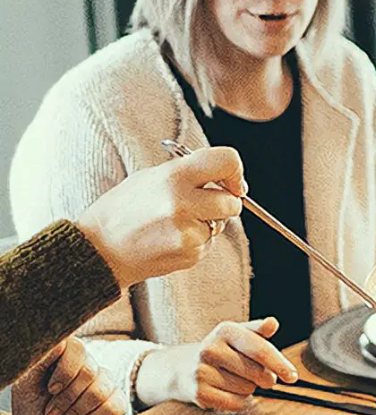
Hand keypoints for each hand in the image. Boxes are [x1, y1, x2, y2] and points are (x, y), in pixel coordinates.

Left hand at [3, 339, 122, 414]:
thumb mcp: (26, 386)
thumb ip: (40, 361)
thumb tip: (59, 342)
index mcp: (65, 358)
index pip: (76, 347)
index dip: (65, 370)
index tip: (50, 390)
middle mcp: (88, 367)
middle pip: (89, 373)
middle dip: (66, 399)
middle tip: (51, 414)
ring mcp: (105, 385)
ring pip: (99, 393)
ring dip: (75, 414)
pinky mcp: (118, 404)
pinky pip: (112, 408)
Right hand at [74, 147, 246, 289]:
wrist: (100, 248)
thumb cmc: (124, 209)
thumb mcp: (151, 177)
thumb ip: (190, 174)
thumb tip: (230, 180)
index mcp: (173, 176)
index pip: (227, 161)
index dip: (235, 171)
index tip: (232, 182)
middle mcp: (183, 203)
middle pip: (233, 202)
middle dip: (225, 203)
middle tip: (203, 204)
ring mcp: (187, 231)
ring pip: (221, 224)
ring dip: (208, 222)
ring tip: (175, 222)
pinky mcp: (190, 253)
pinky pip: (208, 243)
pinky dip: (196, 240)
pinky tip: (170, 239)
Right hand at [135, 318, 298, 412]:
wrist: (181, 367)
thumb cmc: (222, 350)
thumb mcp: (239, 335)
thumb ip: (258, 331)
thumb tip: (273, 322)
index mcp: (225, 330)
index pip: (259, 349)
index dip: (279, 364)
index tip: (293, 377)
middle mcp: (210, 349)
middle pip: (258, 373)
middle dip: (263, 377)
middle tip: (252, 373)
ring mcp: (201, 371)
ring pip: (248, 389)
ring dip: (248, 388)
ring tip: (233, 379)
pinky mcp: (199, 393)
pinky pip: (236, 403)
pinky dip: (239, 401)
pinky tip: (227, 391)